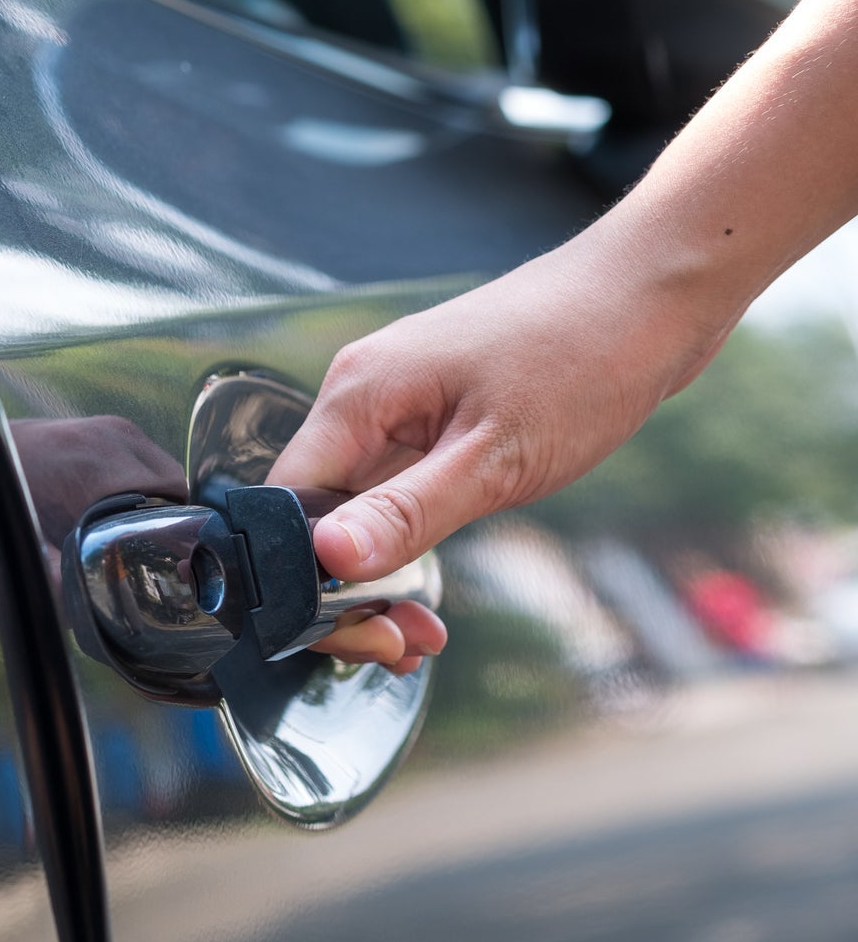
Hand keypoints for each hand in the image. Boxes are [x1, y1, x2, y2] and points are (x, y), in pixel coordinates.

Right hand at [266, 226, 740, 671]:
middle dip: (343, 592)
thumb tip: (328, 561)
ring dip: (376, 578)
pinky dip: (403, 546)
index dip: (304, 578)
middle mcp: (362, 396)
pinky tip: (427, 592)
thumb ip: (408, 512)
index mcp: (359, 394)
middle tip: (397, 646)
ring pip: (353, 510)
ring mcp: (395, 406)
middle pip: (313, 514)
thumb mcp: (497, 456)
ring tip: (419, 634)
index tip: (358, 632)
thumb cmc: (585, 358)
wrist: (654, 295)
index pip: (287, 503)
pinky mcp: (429, 418)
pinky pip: (391, 493)